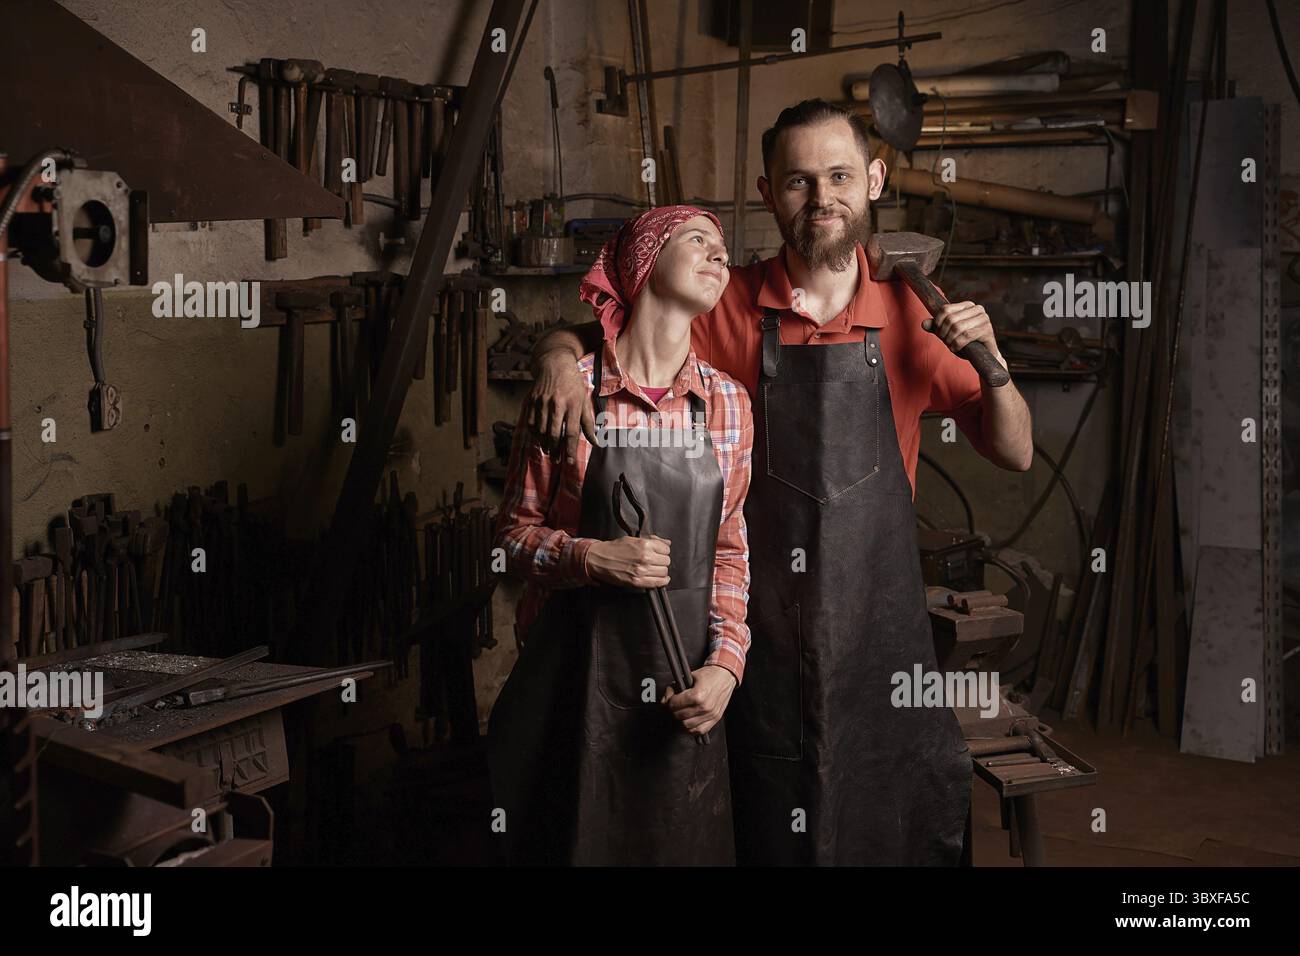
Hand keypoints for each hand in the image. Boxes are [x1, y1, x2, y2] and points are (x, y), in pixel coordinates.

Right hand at [528, 349, 597, 463]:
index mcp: (573, 404)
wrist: (555, 364)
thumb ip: (589, 422)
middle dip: (555, 450)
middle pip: (554, 433)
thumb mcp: (584, 400)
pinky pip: (531, 422)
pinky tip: (539, 438)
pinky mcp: (532, 400)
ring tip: (548, 451)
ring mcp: (542, 402)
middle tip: (557, 459)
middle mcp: (557, 403)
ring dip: (544, 444)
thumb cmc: (573, 384)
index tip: (569, 462)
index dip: (569, 449)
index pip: (571, 432)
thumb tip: (595, 442)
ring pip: (541, 430)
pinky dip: (534, 433)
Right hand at [586, 534, 670, 588]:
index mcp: (644, 545)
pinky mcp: (637, 581)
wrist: (600, 559)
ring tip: (655, 569)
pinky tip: (662, 578)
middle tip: (656, 561)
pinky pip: (657, 582)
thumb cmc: (614, 549)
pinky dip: (662, 581)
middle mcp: (645, 558)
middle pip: (666, 561)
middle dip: (662, 560)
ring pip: (664, 572)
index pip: (666, 549)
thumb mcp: (634, 539)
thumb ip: (653, 540)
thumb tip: (667, 543)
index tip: (660, 552)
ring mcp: (642, 570)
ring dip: (661, 571)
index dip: (663, 551)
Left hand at [663, 664, 736, 735]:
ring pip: (687, 726)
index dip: (668, 702)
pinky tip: (688, 721)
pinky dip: (691, 728)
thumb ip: (674, 688)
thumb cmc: (708, 675)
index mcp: (698, 695)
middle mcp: (705, 707)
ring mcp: (711, 715)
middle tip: (672, 707)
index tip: (669, 700)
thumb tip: (664, 700)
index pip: (674, 705)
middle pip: (679, 716)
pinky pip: (699, 731)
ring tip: (680, 713)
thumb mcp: (688, 676)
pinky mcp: (715, 719)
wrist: (725, 675)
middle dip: (672, 711)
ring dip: (680, 721)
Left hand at [922, 301, 1004, 365]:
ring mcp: (984, 318)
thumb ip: (936, 328)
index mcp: (967, 305)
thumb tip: (923, 323)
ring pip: (958, 327)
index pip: (945, 309)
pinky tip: (956, 348)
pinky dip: (957, 344)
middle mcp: (977, 309)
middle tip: (945, 341)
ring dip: (950, 339)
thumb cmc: (965, 343)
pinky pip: (967, 335)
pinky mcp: (987, 330)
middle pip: (951, 319)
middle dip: (944, 333)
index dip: (938, 322)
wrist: (983, 356)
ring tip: (950, 345)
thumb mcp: (948, 333)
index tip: (939, 333)